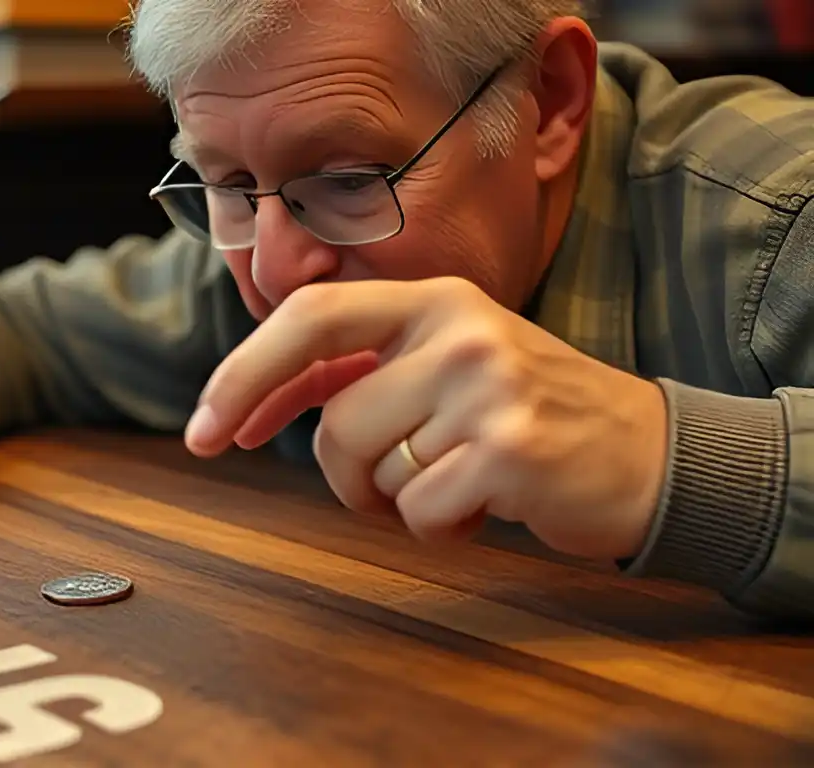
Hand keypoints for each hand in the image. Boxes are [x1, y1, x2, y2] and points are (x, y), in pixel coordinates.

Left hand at [184, 277, 667, 560]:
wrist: (653, 454)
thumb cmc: (528, 414)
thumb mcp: (447, 364)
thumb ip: (360, 370)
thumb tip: (245, 400)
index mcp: (435, 299)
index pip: (308, 317)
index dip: (242, 376)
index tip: (202, 432)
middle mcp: (460, 330)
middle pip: (336, 420)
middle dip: (341, 472)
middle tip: (379, 486)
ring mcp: (489, 387)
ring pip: (374, 471)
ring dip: (401, 500)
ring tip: (458, 483)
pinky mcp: (511, 449)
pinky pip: (419, 511)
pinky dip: (441, 527)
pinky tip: (487, 506)